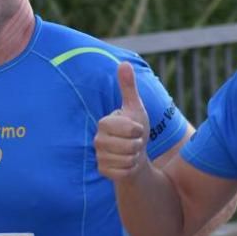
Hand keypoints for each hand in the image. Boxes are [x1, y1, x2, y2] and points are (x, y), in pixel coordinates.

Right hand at [95, 62, 150, 181]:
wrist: (134, 154)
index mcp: (104, 123)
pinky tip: (128, 163)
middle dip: (139, 144)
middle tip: (135, 142)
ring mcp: (99, 156)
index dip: (138, 130)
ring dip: (136, 156)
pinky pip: (125, 171)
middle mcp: (97, 140)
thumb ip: (128, 87)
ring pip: (128, 159)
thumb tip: (124, 63)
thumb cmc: (135, 129)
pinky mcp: (103, 171)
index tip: (137, 129)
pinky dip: (131, 168)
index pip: (128, 128)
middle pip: (129, 145)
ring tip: (132, 151)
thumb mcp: (135, 107)